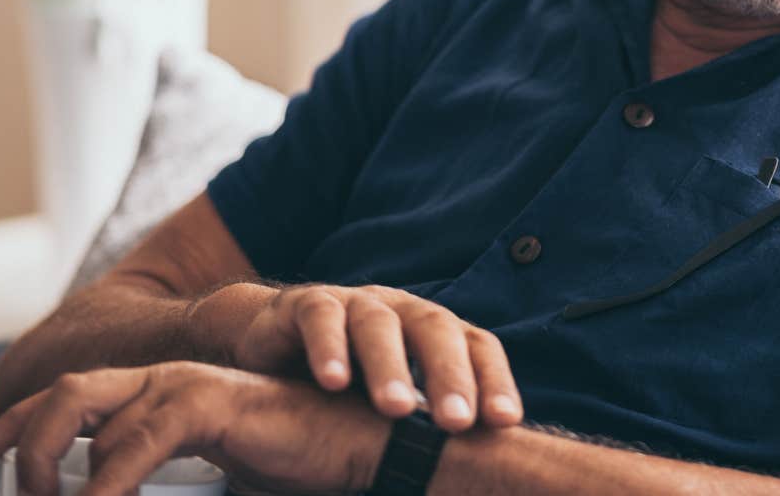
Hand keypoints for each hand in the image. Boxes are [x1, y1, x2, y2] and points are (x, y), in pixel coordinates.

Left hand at [0, 362, 388, 495]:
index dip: (17, 426)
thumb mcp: (215, 476)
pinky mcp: (214, 404)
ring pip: (86, 410)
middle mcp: (168, 380)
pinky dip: (104, 482)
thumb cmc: (297, 464)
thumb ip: (165, 480)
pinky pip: (137, 441)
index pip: (73, 400)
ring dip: (48, 466)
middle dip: (19, 439)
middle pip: (67, 393)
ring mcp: (189, 386)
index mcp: (165, 394)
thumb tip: (112, 493)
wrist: (366, 447)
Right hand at [207, 282, 523, 428]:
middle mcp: (403, 311)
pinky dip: (328, 349)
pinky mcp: (308, 305)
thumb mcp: (391, 401)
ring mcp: (356, 303)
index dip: (494, 380)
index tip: (504, 422)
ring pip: (379, 326)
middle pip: (436, 331)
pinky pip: (322, 320)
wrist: (275, 345)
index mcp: (435, 332)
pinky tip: (333, 383)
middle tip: (456, 421)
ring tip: (396, 409)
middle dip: (449, 375)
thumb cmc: (350, 382)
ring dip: (390, 366)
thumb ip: (428, 423)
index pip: (478, 347)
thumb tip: (477, 476)